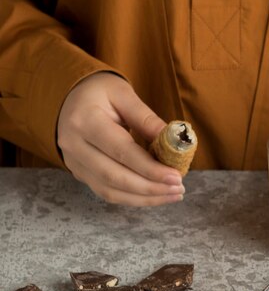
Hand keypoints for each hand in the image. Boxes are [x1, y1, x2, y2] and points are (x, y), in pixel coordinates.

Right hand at [57, 72, 184, 205]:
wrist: (68, 99)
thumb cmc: (98, 92)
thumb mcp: (123, 94)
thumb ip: (147, 119)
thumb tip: (174, 143)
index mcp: (84, 120)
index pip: (121, 151)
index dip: (150, 168)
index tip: (176, 176)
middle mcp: (74, 145)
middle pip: (114, 176)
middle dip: (150, 187)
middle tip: (179, 189)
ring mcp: (74, 163)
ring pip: (110, 190)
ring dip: (144, 197)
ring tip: (172, 194)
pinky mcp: (80, 173)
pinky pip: (107, 193)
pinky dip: (133, 198)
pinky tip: (155, 195)